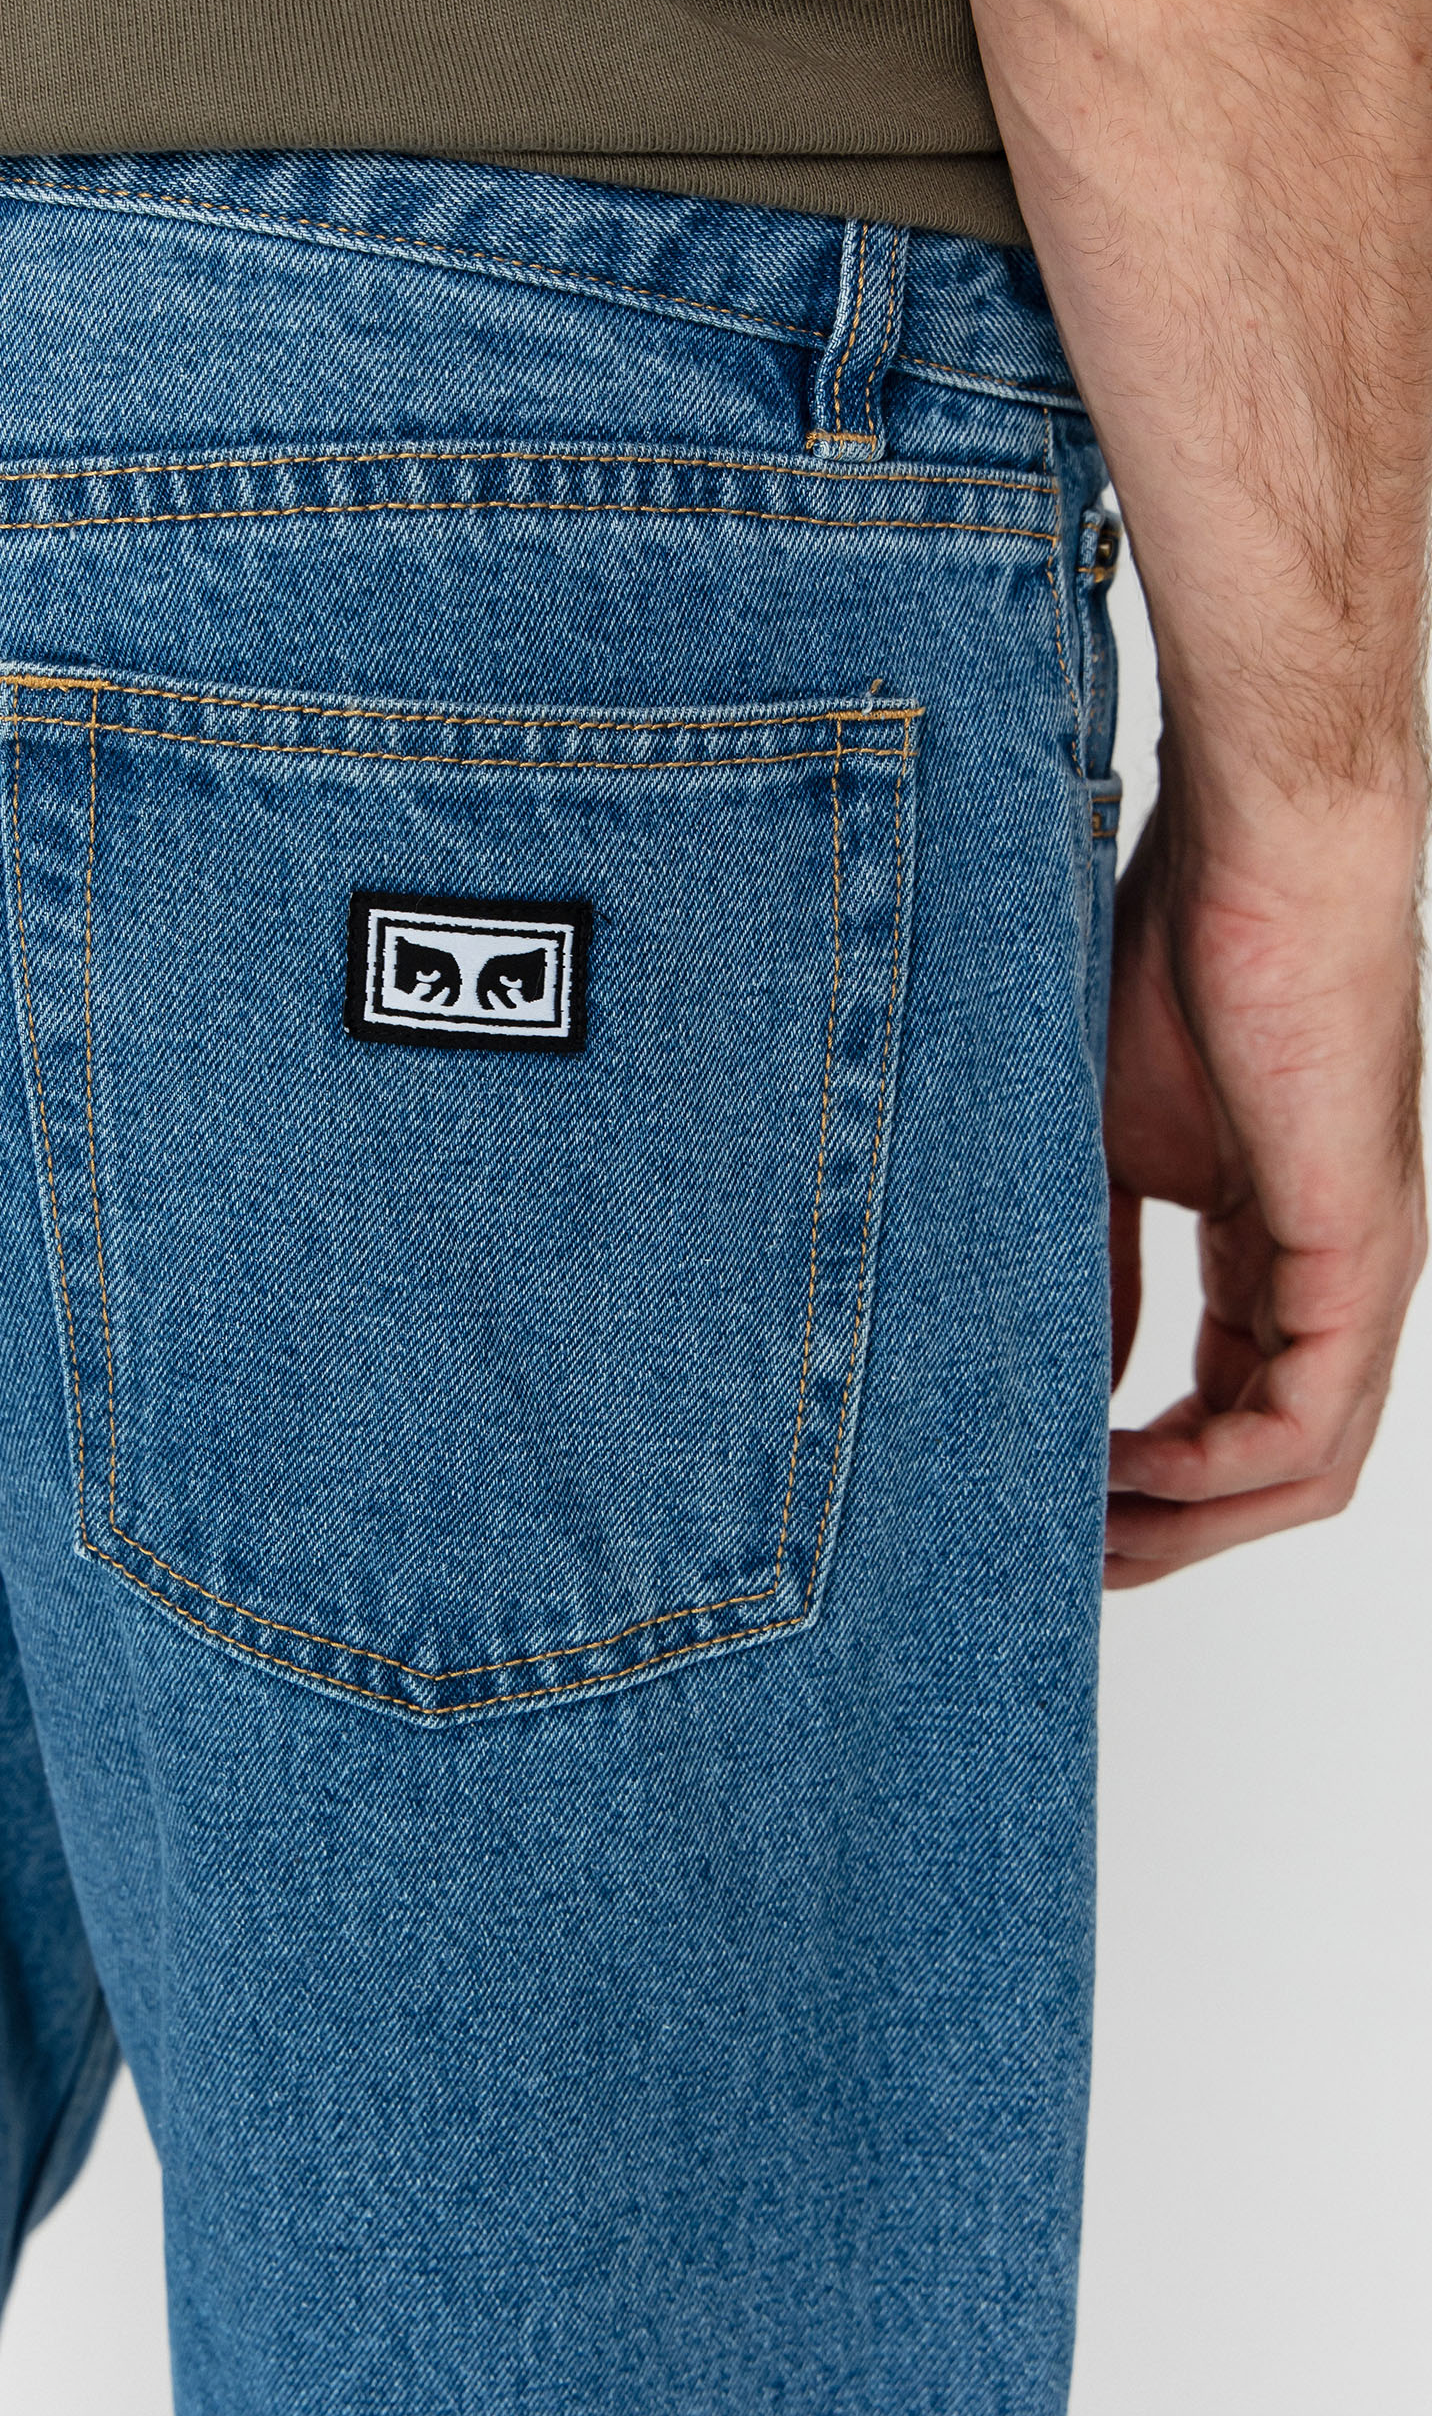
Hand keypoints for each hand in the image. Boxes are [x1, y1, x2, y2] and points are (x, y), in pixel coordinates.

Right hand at [1101, 761, 1425, 1587]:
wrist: (1254, 853)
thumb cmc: (1181, 960)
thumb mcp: (1106, 1153)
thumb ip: (1096, 1277)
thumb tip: (1074, 1391)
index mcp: (1282, 1252)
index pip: (1236, 1413)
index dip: (1148, 1484)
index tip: (1052, 1507)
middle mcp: (1340, 1279)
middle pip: (1278, 1470)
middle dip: (1170, 1533)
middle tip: (1067, 1562)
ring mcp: (1363, 1273)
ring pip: (1303, 1470)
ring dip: (1190, 1525)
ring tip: (1088, 1539)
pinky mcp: (1359, 1254)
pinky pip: (1304, 1421)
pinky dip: (1213, 1471)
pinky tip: (1128, 1471)